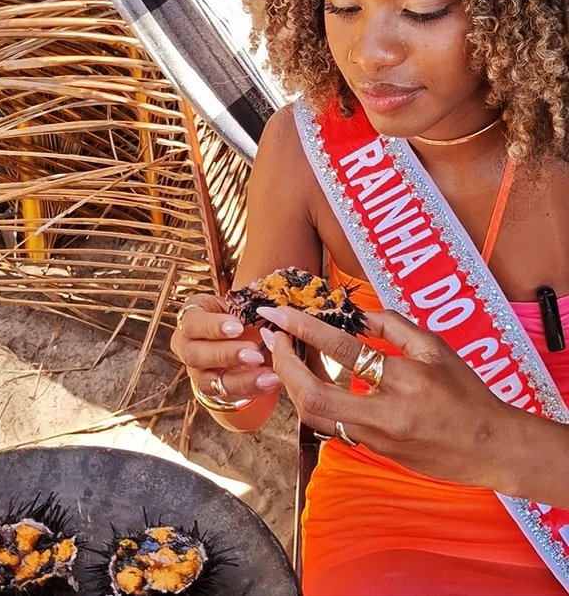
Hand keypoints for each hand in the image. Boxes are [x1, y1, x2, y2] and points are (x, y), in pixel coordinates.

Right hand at [170, 294, 281, 402]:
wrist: (234, 338)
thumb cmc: (235, 315)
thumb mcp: (239, 305)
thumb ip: (248, 309)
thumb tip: (271, 313)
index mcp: (190, 318)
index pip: (192, 323)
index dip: (212, 326)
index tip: (238, 327)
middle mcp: (186, 346)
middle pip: (195, 355)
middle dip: (226, 355)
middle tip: (255, 354)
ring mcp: (195, 371)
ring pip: (208, 381)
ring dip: (240, 379)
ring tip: (268, 375)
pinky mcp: (209, 390)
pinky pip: (226, 395)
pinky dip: (251, 390)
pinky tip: (270, 383)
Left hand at [258, 305, 515, 489]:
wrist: (490, 447)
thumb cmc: (466, 392)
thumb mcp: (435, 348)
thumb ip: (391, 326)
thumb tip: (352, 313)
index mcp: (405, 381)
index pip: (344, 350)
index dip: (306, 328)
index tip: (280, 313)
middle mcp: (385, 415)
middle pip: (314, 396)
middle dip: (284, 364)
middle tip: (272, 337)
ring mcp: (376, 439)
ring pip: (315, 417)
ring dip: (292, 384)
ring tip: (284, 355)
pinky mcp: (373, 451)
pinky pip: (331, 424)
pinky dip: (314, 399)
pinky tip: (308, 379)